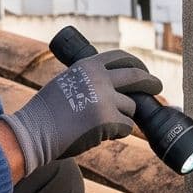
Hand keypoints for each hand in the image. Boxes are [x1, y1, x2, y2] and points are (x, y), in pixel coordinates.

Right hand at [2, 51, 161, 163]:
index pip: (121, 58)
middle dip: (151, 83)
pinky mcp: (108, 120)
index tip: (143, 71)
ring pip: (131, 108)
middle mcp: (99, 78)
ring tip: (102, 124)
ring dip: (122, 117)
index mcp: (88, 65)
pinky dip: (117, 133)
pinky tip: (100, 134)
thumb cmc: (47, 112)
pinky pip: (126, 127)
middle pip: (137, 78)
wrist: (34, 132)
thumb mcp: (67, 81)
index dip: (137, 65)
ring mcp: (105, 99)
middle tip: (158, 87)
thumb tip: (112, 82)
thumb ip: (88, 78)